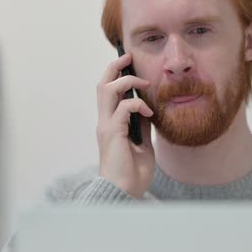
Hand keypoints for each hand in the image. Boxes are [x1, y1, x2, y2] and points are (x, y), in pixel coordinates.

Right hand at [96, 52, 154, 197]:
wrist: (124, 194)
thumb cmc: (132, 174)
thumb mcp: (143, 145)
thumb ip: (142, 128)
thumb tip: (149, 112)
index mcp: (110, 124)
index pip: (108, 93)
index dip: (116, 75)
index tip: (129, 64)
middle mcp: (104, 122)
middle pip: (101, 84)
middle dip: (114, 66)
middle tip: (128, 57)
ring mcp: (106, 126)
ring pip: (106, 89)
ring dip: (126, 81)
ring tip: (143, 83)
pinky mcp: (112, 133)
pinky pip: (123, 108)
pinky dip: (137, 105)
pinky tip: (149, 113)